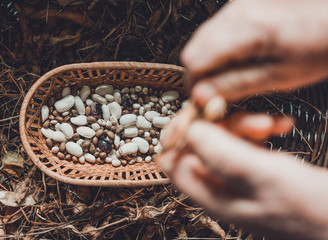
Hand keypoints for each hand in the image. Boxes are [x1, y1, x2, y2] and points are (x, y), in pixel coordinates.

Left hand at [158, 114, 327, 238]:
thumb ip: (223, 155)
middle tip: (243, 116)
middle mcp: (220, 187)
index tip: (196, 112)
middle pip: (199, 145)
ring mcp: (239, 178)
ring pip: (225, 140)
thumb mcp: (265, 177)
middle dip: (220, 125)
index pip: (173, 162)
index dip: (178, 135)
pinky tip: (280, 125)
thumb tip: (189, 130)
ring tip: (270, 123)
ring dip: (244, 124)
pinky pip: (247, 142)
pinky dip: (260, 129)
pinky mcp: (257, 169)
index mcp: (212, 195)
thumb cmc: (313, 208)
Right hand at [181, 0, 327, 106]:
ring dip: (213, 64)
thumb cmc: (322, 44)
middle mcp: (234, 11)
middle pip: (194, 50)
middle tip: (222, 93)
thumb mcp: (280, 75)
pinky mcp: (242, 6)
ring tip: (236, 76)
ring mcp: (236, 5)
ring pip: (203, 42)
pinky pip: (217, 32)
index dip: (198, 86)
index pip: (194, 61)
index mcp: (245, 28)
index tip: (212, 102)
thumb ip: (236, 84)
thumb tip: (201, 96)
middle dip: (203, 76)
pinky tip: (243, 59)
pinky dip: (222, 52)